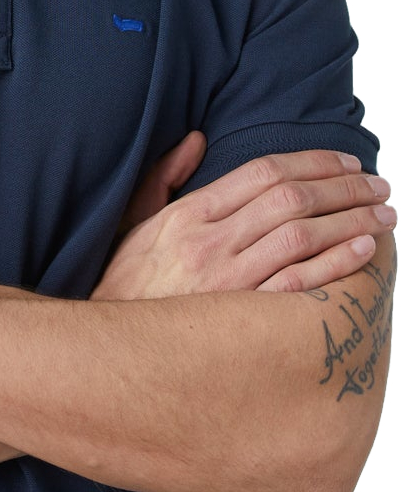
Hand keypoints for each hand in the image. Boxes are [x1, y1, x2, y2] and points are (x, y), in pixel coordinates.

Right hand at [91, 142, 395, 300]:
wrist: (108, 352)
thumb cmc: (124, 288)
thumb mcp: (134, 225)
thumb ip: (164, 178)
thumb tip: (197, 140)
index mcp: (188, 216)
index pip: (264, 173)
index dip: (314, 161)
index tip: (347, 162)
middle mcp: (210, 244)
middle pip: (293, 199)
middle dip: (345, 187)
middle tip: (379, 186)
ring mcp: (227, 284)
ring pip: (303, 237)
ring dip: (352, 221)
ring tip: (383, 215)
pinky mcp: (240, 322)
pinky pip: (299, 286)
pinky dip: (336, 264)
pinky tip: (364, 250)